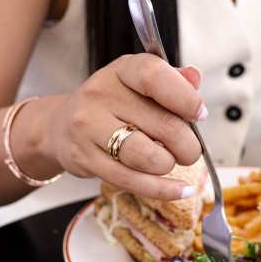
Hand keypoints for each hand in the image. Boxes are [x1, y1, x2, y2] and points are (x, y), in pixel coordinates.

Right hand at [45, 53, 205, 199]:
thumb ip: (170, 80)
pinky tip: (180, 190)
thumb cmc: (110, 104)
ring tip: (169, 161)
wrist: (61, 126)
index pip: (154, 76)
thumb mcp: (136, 84)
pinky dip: (163, 190)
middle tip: (190, 150)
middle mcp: (101, 95)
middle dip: (188, 145)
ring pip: (147, 157)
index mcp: (121, 71)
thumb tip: (196, 78)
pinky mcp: (86, 159)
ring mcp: (89, 128)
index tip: (199, 115)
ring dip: (170, 165)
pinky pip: (131, 181)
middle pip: (162, 125)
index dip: (185, 98)